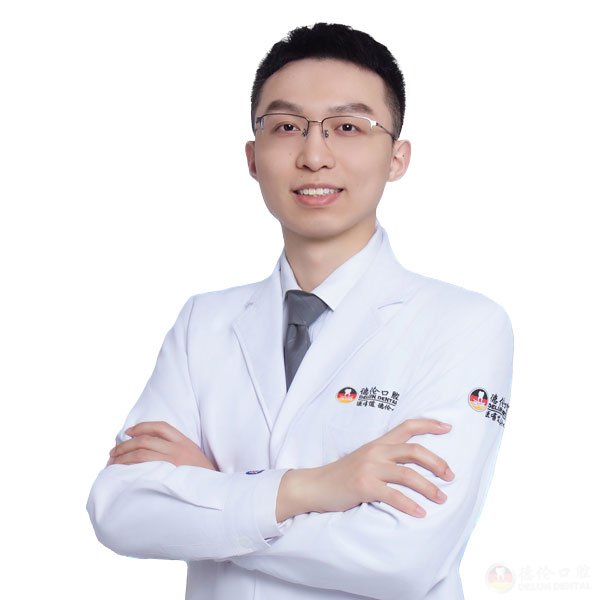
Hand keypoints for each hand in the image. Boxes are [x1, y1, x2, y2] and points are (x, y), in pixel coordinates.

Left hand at [106, 421, 216, 469]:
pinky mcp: (168, 478)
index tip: (128, 432)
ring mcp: (173, 464)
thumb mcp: (194, 457)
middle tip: (113, 453)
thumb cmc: (202, 479)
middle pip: (146, 440)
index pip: (161, 427)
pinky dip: (130, 470)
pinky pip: (144, 470)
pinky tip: (122, 474)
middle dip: (125, 445)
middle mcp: (179, 450)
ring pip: (141, 454)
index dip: (142, 426)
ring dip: (123, 457)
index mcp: (185, 442)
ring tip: (112, 463)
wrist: (217, 494)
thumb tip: (149, 450)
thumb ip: (176, 451)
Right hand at [276, 419, 453, 520]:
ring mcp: (369, 468)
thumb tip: (411, 465)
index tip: (448, 427)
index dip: (429, 424)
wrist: (315, 486)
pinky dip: (410, 505)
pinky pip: (393, 496)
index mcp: (378, 443)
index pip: (407, 426)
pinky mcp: (364, 486)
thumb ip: (384, 457)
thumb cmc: (342, 475)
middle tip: (451, 476)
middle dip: (437, 463)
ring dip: (429, 488)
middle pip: (414, 451)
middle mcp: (376, 451)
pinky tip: (420, 513)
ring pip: (408, 474)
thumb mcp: (364, 459)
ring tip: (442, 499)